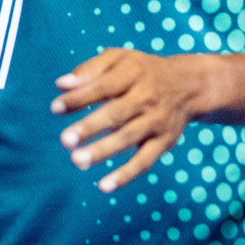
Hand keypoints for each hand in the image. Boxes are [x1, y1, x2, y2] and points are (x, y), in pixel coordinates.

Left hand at [51, 48, 230, 192]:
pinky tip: (104, 186)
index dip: (80, 97)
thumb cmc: (142, 70)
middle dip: (91, 127)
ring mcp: (157, 121)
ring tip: (77, 161)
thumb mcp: (119, 58)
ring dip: (104, 151)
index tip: (55, 108)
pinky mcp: (164, 142)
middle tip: (66, 140)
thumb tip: (60, 84)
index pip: (104, 86)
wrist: (189, 85)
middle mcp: (147, 98)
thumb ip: (89, 69)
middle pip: (117, 114)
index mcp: (133, 73)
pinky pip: (145, 161)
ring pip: (129, 138)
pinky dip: (126, 175)